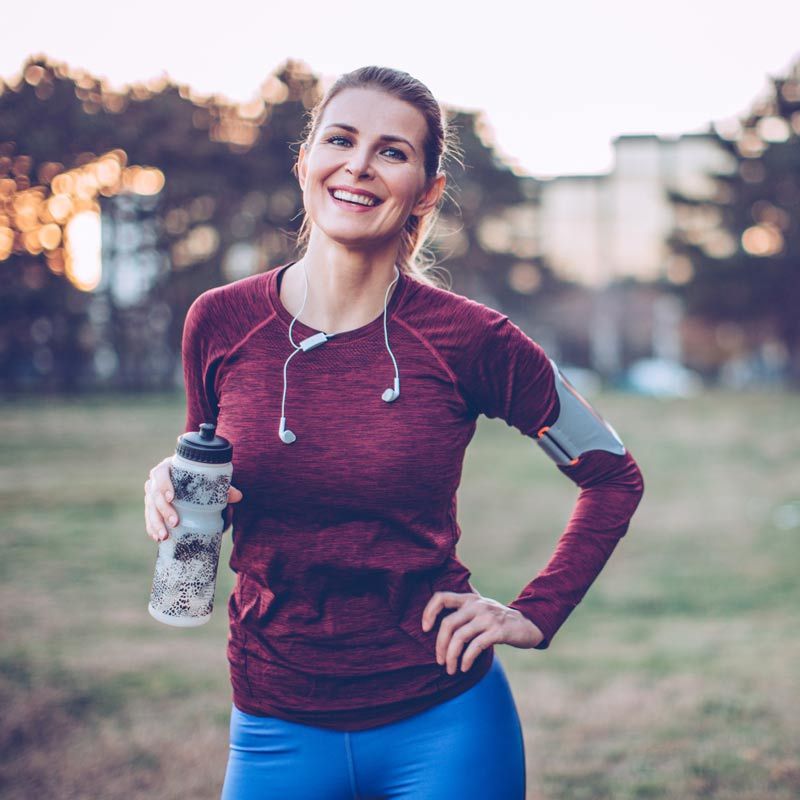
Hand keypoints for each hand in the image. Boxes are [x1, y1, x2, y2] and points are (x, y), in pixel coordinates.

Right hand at [143, 455, 242, 541]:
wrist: (195, 481)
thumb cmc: (202, 479)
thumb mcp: (210, 481)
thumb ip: (223, 488)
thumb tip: (238, 496)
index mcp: (170, 467)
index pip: (161, 473)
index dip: (163, 484)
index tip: (172, 498)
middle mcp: (158, 480)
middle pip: (154, 493)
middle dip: (163, 510)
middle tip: (175, 523)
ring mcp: (152, 493)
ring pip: (150, 507)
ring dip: (155, 523)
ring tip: (164, 536)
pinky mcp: (152, 506)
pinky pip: (148, 517)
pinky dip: (152, 528)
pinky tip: (157, 537)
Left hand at [421, 591, 544, 673]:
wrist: (528, 624)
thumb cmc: (498, 621)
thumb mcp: (480, 610)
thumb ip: (463, 612)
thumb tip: (438, 629)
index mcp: (469, 599)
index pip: (442, 598)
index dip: (429, 612)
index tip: (424, 629)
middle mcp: (476, 605)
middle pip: (448, 624)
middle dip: (440, 645)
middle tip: (439, 661)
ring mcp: (487, 617)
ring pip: (460, 637)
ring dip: (452, 656)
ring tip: (450, 669)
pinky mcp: (498, 631)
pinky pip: (475, 646)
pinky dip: (467, 659)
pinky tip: (465, 668)